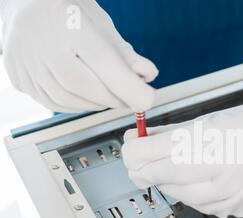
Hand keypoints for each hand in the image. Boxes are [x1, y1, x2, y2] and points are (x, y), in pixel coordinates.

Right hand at [0, 0, 157, 112]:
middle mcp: (38, 41)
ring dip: (96, 104)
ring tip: (110, 95)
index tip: (148, 99)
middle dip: (113, 98)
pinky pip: (52, 102)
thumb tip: (147, 76)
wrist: (25, 4)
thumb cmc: (68, 11)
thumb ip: (124, 52)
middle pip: (81, 84)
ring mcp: (23, 61)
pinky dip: (77, 105)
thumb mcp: (100, 23)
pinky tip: (88, 96)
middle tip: (131, 98)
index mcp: (65, 21)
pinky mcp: (17, 77)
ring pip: (66, 99)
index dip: (128, 85)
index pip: (101, 60)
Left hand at [122, 88, 242, 217]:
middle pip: (169, 177)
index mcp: (220, 139)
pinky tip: (197, 182)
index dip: (139, 151)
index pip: (164, 151)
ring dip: (170, 183)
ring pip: (185, 196)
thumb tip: (142, 137)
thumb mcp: (218, 117)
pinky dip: (195, 195)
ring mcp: (237, 195)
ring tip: (170, 170)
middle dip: (146, 170)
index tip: (129, 149)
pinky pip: (206, 207)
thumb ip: (177, 131)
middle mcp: (228, 171)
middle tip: (138, 164)